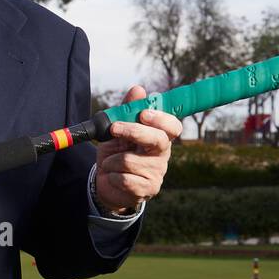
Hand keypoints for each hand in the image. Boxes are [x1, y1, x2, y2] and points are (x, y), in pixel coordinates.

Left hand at [95, 84, 182, 212]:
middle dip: (133, 132)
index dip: (161, 119)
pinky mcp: (147, 189)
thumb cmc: (115, 153)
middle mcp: (162, 155)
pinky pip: (124, 178)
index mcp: (159, 137)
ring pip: (130, 160)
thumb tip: (138, 89)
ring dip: (112, 160)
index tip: (143, 114)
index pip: (173, 127)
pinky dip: (112, 175)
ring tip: (111, 163)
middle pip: (157, 140)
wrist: (105, 183)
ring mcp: (157, 174)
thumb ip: (127, 110)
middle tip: (114, 129)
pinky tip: (114, 177)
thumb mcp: (117, 129)